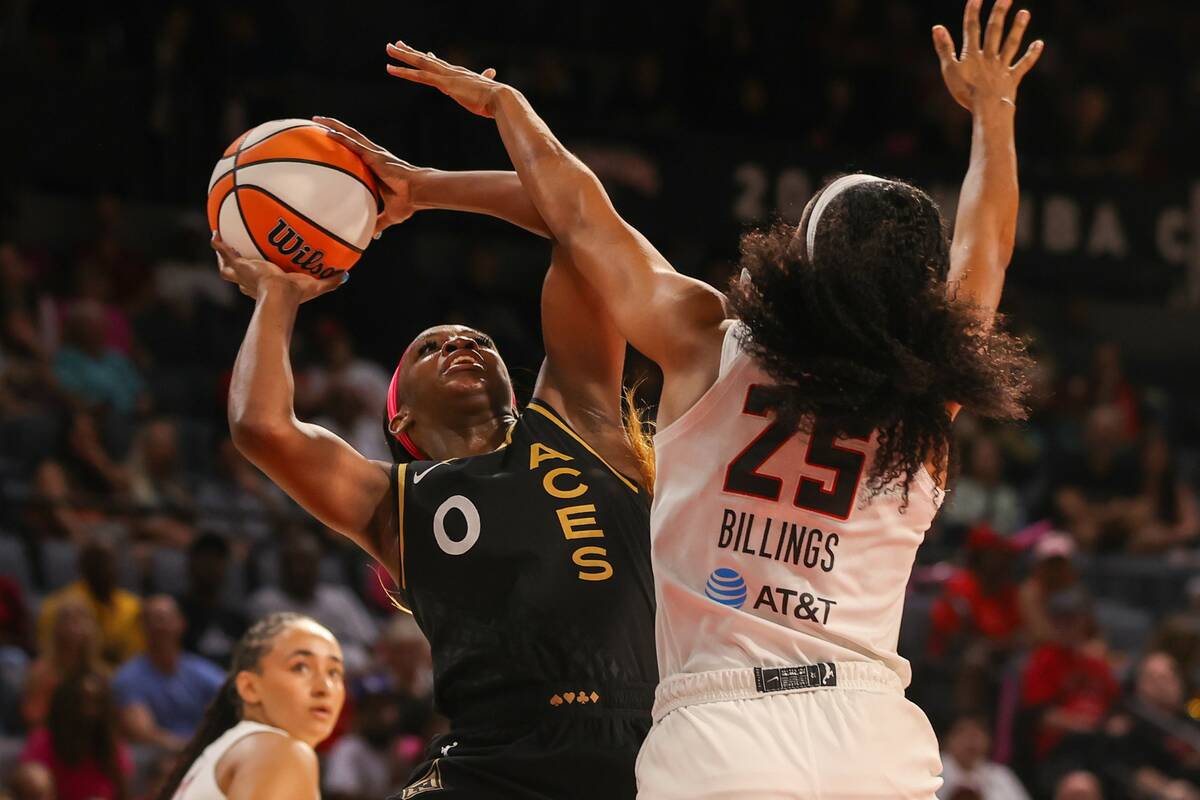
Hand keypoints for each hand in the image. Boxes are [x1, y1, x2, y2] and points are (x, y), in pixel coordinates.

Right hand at [212, 234, 343, 302]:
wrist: (279, 295)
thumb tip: (347, 275)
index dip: (256, 279)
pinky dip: (219, 244)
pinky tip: (215, 233)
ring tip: (219, 244)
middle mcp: (249, 283)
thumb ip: (330, 281)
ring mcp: (242, 275)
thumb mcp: (315, 286)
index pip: (257, 284)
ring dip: (222, 256)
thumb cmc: (295, 295)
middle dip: (235, 269)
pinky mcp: (239, 266)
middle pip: (237, 277)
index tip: (260, 272)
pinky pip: (225, 252)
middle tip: (235, 259)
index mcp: (264, 287)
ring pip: (225, 267)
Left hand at [312, 116, 425, 235]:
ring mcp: (373, 153)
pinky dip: (340, 137)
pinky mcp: (374, 155)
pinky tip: (327, 131)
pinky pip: (353, 144)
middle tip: (316, 122)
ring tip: (317, 119)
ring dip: (333, 125)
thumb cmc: (408, 201)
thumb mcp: (389, 215)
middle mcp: (372, 156)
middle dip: (333, 127)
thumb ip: (378, 222)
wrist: (418, 192)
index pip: (355, 152)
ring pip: (349, 134)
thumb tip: (373, 236)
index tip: (328, 140)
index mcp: (374, 166)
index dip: (343, 144)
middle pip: (349, 137)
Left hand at [385, 40, 501, 117]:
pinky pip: (419, 76)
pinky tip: (391, 69)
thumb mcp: (488, 90)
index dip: (430, 58)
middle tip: (396, 44)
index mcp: (460, 74)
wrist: (501, 99)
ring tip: (388, 48)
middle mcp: (452, 71)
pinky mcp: (444, 84)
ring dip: (402, 56)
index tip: (422, 52)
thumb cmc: (496, 100)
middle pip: (426, 59)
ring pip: (420, 63)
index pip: (441, 64)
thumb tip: (493, 75)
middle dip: (410, 51)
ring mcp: (447, 76)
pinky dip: (404, 72)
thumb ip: (488, 81)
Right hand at [933, 0, 1042, 111]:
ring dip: (1018, 28)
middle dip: (999, 12)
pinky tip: (1039, 44)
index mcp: (972, 55)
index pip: (971, 28)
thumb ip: (944, 48)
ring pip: (1011, 44)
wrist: (987, 108)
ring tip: (1025, 13)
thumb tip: (937, 28)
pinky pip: (1023, 65)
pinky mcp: (1011, 79)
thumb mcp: (949, 70)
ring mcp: (1002, 67)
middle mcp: (989, 57)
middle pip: (994, 30)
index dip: (973, 12)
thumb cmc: (965, 92)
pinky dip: (1031, 55)